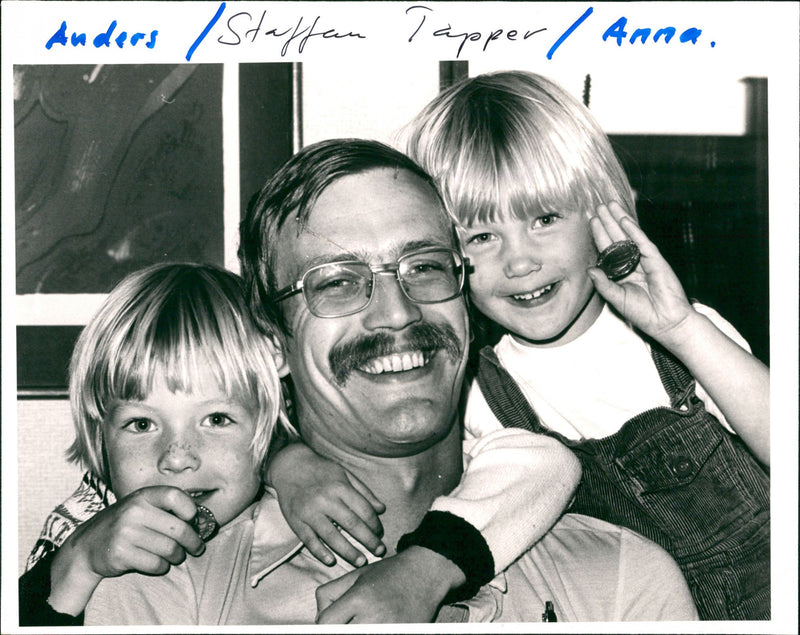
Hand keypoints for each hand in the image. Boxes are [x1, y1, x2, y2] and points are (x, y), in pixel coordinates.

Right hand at [48, 486, 203, 614]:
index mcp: (142, 496)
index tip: (194, 520)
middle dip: (193, 541)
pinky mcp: (120, 554)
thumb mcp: (141, 508)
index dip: (190, 508)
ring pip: (170, 549)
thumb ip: (166, 509)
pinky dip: (162, 566)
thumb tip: (203, 521)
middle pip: (178, 528)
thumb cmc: (126, 525)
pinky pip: (156, 564)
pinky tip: (160, 563)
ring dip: (178, 556)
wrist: (88, 546)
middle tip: (197, 547)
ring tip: (177, 556)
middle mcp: (133, 511)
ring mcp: (125, 532)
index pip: (174, 496)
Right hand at [268, 443, 385, 566]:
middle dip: (368, 540)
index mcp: (340, 487)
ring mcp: (310, 512)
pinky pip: (309, 540)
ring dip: (348, 551)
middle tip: (380, 552)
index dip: (375, 524)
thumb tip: (382, 509)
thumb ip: (363, 491)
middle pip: (351, 524)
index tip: (380, 533)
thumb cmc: (321, 470)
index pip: (363, 509)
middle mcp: (326, 500)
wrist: (290, 465)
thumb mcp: (344, 474)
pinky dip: (320, 552)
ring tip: (361, 561)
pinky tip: (332, 561)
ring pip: (332, 536)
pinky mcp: (296, 521)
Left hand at [315, 547, 464, 623]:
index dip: (323, 624)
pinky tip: (375, 625)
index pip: (325, 624)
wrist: (426, 573)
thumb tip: (318, 619)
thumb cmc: (389, 573)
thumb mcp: (356, 575)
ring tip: (363, 621)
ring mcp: (389, 630)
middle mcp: (373, 617)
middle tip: (349, 620)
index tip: (331, 620)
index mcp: (359, 598)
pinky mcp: (402, 634)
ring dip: (357, 631)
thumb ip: (330, 594)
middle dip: (340, 629)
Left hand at [589, 202, 694, 346]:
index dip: (600, 235)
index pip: (608, 250)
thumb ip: (603, 284)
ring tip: (609, 205)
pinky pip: (643, 243)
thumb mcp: (617, 298)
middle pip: (617, 238)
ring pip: (630, 236)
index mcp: (621, 272)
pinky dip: (634, 232)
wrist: (665, 322)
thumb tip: (589, 269)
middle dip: (608, 222)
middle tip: (598, 206)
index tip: (591, 221)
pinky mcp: (657, 261)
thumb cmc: (642, 313)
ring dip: (619, 220)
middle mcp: (632, 263)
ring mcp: (645, 261)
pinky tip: (625, 220)